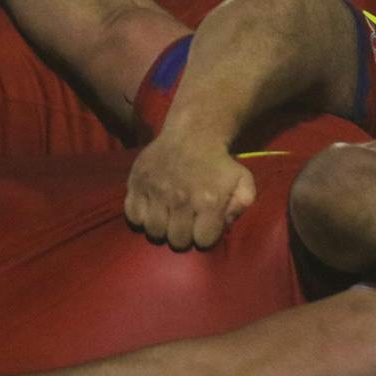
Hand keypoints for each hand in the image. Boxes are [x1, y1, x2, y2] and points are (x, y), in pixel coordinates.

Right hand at [125, 130, 257, 250]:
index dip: (205, 236)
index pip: (202, 241)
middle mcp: (180, 199)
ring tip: (168, 219)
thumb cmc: (218, 162)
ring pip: (154, 232)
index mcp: (208, 201)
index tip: (203, 227)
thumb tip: (227, 223)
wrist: (193, 133)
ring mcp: (156, 191)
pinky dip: (141, 217)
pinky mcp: (137, 183)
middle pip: (177, 241)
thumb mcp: (242, 180)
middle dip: (183, 236)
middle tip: (185, 225)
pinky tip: (152, 210)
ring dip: (162, 229)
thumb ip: (242, 203)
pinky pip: (133, 216)